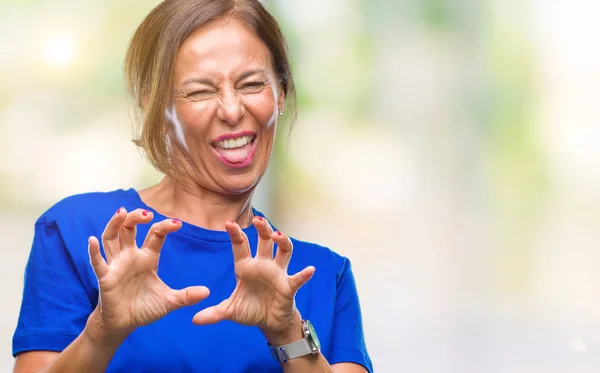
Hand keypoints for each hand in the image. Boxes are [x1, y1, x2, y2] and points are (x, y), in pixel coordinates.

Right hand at [87, 208, 209, 338]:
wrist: (124, 325)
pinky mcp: (105, 277)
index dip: (165, 227)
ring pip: (112, 237)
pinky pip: (97, 262)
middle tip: (148, 214)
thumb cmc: (144, 308)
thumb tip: (207, 292)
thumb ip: (186, 296)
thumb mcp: (168, 302)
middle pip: (130, 228)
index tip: (178, 224)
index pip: (155, 235)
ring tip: (121, 212)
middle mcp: (131, 256)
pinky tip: (93, 240)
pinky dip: (94, 251)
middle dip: (137, 217)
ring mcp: (116, 264)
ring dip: (115, 223)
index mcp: (148, 258)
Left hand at [191, 217, 314, 343]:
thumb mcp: (230, 311)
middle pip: (265, 241)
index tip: (228, 223)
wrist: (269, 323)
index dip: (236, 234)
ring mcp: (278, 273)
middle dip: (263, 229)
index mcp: (246, 267)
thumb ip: (214, 313)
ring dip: (282, 241)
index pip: (241, 246)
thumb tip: (194, 320)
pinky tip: (309, 269)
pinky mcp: (289, 286)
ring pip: (283, 251)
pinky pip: (297, 278)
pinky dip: (304, 274)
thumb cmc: (251, 310)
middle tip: (257, 221)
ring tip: (278, 236)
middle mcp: (263, 265)